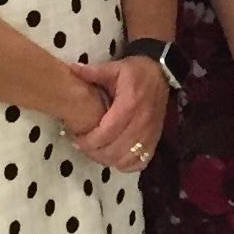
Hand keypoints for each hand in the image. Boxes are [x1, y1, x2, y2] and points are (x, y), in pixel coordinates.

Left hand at [73, 56, 170, 173]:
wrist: (163, 74)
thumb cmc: (137, 72)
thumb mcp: (115, 68)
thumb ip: (92, 72)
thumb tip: (70, 70)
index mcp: (129, 105)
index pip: (106, 133)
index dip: (89, 141)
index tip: (76, 138)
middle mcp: (142, 123)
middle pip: (114, 150)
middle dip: (94, 152)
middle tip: (81, 145)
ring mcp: (150, 134)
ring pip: (125, 159)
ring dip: (107, 159)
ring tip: (95, 151)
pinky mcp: (155, 140)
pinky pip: (139, 162)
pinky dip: (125, 164)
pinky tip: (114, 157)